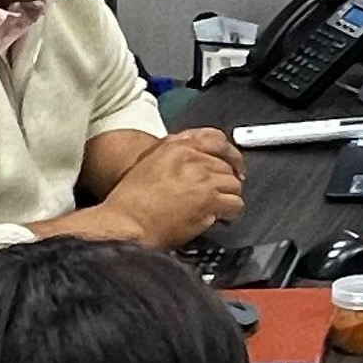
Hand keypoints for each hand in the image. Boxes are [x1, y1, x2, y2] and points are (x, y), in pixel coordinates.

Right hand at [102, 132, 242, 246]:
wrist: (127, 223)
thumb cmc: (130, 203)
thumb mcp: (148, 165)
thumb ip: (174, 158)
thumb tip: (194, 164)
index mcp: (175, 146)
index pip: (215, 138)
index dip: (229, 153)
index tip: (233, 164)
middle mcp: (192, 158)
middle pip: (226, 166)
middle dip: (225, 181)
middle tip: (220, 194)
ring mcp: (203, 177)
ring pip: (234, 185)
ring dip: (228, 197)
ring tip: (219, 208)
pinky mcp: (209, 199)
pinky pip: (235, 204)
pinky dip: (232, 212)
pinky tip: (222, 218)